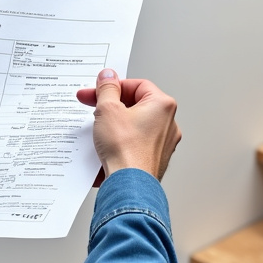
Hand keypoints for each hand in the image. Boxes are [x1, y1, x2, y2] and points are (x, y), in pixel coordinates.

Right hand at [76, 69, 180, 185]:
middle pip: (135, 105)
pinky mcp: (153, 159)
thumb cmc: (126, 151)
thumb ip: (107, 88)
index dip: (113, 86)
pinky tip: (106, 146)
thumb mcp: (108, 109)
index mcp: (162, 105)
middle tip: (94, 108)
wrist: (129, 186)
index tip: (99, 90)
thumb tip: (108, 76)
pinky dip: (120, 142)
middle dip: (112, 106)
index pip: (136, 85)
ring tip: (100, 130)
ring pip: (134, 125)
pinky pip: (134, 143)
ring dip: (115, 124)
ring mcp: (162, 143)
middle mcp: (168, 123)